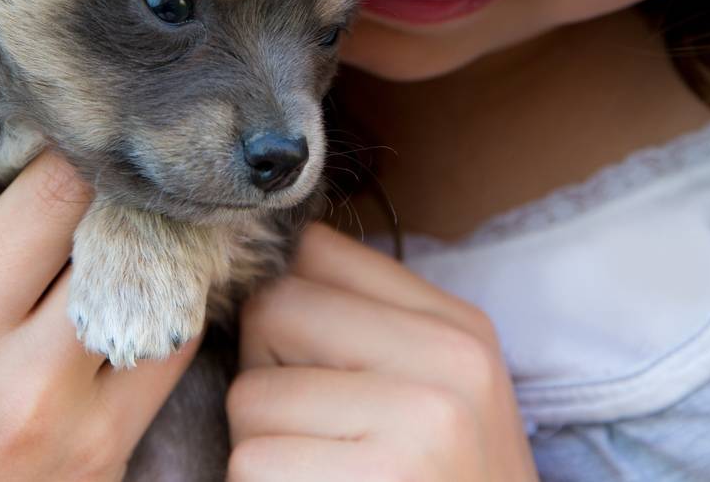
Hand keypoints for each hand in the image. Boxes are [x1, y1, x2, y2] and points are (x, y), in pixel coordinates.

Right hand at [0, 56, 201, 481]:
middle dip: (77, 144)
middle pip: (51, 184)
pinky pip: (164, 328)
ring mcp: (25, 395)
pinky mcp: (93, 443)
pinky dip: (164, 290)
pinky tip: (152, 273)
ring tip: (141, 182)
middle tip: (95, 115)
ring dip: (132, 211)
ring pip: (121, 245)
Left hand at [226, 222, 537, 480]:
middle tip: (319, 434)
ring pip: (250, 397)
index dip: (289, 305)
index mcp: (459, 328)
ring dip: (261, 448)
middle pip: (273, 311)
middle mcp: (446, 364)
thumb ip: (366, 322)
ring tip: (326, 477)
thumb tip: (265, 261)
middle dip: (268, 373)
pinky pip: (250, 465)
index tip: (310, 360)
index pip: (317, 251)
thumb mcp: (440, 392)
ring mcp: (414, 425)